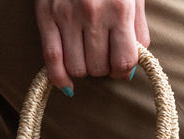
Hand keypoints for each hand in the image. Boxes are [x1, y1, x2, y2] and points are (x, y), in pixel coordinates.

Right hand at [34, 0, 148, 94]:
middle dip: (102, 68)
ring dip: (83, 70)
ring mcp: (67, 16)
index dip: (123, 70)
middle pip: (99, 68)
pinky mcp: (46, 16)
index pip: (124, 61)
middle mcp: (94, 14)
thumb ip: (137, 30)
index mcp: (120, 8)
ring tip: (85, 57)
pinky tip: (66, 84)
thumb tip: (130, 68)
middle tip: (102, 57)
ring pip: (76, 68)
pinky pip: (51, 59)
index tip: (120, 67)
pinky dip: (59, 78)